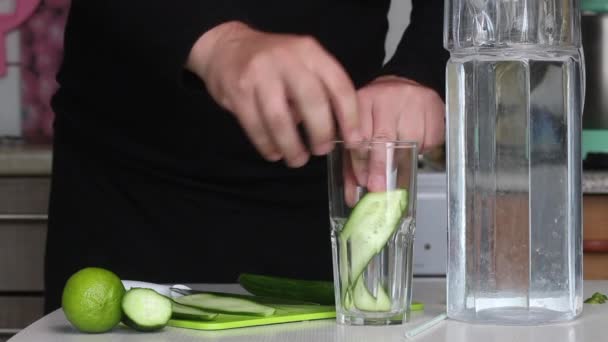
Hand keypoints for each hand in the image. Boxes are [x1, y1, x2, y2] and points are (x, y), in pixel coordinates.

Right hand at [186, 21, 360, 166]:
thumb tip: (340, 131)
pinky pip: (256, 126)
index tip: (354, 141)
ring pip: (281, 119)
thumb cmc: (274, 63)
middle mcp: (287, 59)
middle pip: (312, 102)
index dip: (350, 117)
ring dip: (292, 146)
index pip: (339, 86)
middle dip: (321, 133)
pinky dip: (267, 145)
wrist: (226, 47)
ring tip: (297, 159)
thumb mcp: (302, 63)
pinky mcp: (238, 91)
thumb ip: (320, 88)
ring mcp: (260, 74)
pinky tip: (274, 153)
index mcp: (310, 52)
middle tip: (322, 151)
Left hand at [343, 76, 444, 204]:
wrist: (406, 85)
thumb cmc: (379, 111)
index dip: (360, 160)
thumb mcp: (360, 129)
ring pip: (410, 141)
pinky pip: (429, 139)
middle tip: (378, 187)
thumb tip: (352, 194)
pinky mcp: (433, 108)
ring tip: (398, 158)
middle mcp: (387, 98)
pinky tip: (414, 144)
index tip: (362, 181)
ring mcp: (412, 101)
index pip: (359, 134)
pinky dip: (422, 149)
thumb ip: (353, 161)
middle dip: (380, 166)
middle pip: (384, 137)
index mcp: (363, 101)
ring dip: (403, 158)